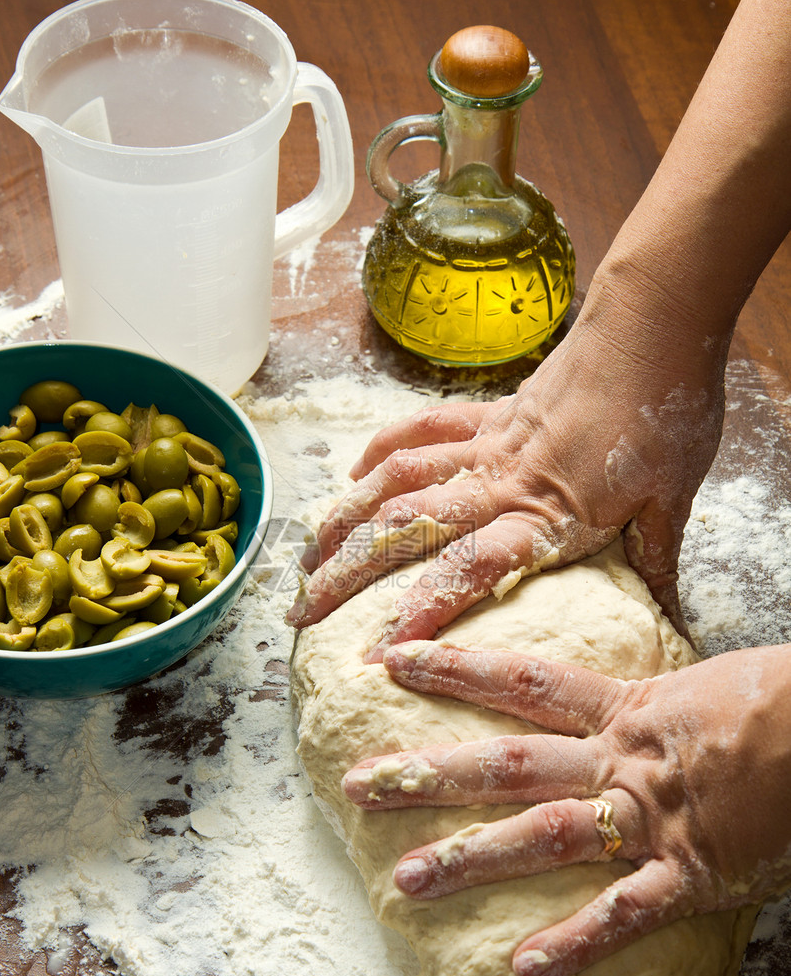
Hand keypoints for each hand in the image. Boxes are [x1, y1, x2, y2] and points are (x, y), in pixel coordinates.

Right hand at [287, 290, 729, 656]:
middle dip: (347, 574)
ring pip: (395, 482)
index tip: (381, 653)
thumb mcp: (673, 498)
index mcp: (546, 513)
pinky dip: (380, 452)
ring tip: (306, 556)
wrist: (654, 323)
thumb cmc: (669, 409)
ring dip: (344, 519)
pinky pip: (420, 432)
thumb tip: (671, 621)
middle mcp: (501, 482)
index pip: (469, 571)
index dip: (421, 612)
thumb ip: (657, 558)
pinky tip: (353, 475)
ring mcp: (487, 445)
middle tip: (302, 612)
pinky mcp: (487, 412)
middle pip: (407, 530)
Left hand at [342, 641, 790, 975]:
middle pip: (506, 762)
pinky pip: (627, 915)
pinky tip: (525, 971)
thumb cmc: (786, 703)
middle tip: (355, 783)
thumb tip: (626, 711)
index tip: (390, 659)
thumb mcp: (707, 687)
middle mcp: (622, 761)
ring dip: (472, 859)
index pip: (521, 681)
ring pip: (544, 835)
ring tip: (405, 882)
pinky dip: (577, 943)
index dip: (452, 668)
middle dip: (428, 773)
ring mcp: (652, 818)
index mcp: (628, 710)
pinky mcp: (693, 874)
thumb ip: (652, 707)